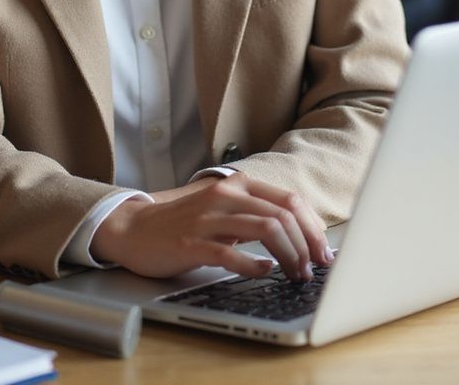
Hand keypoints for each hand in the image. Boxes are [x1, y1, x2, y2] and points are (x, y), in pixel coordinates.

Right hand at [90, 173, 332, 279]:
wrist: (134, 229)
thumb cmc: (184, 223)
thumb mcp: (224, 211)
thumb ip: (255, 216)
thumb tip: (300, 237)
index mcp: (237, 185)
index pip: (290, 200)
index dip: (313, 227)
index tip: (324, 252)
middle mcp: (225, 195)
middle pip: (283, 214)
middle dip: (307, 244)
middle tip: (314, 268)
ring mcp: (208, 217)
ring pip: (265, 229)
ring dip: (289, 256)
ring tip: (295, 274)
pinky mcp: (191, 242)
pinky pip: (231, 252)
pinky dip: (254, 264)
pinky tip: (264, 271)